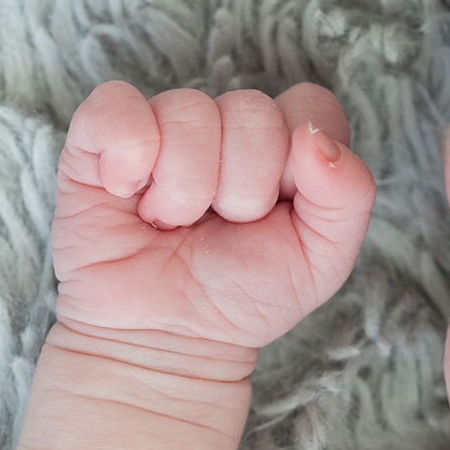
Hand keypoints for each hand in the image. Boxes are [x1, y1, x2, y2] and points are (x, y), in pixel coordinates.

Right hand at [50, 81, 375, 365]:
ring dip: (185, 189)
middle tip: (219, 228)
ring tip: (172, 225)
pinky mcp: (99, 141)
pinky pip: (116, 107)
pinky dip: (128, 155)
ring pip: (188, 111)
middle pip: (252, 109)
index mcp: (284, 144)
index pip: (310, 105)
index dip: (299, 161)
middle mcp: (225, 127)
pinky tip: (129, 195)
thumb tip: (313, 138)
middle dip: (242, 189)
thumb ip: (349, 194)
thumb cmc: (243, 297)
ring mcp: (162, 128)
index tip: (278, 212)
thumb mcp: (323, 259)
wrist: (168, 344)